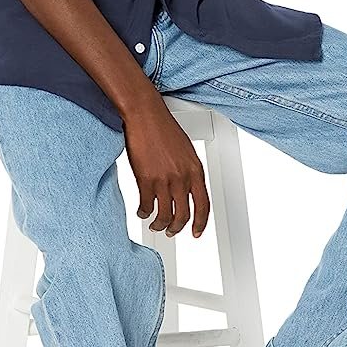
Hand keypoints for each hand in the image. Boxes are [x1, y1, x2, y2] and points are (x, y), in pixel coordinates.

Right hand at [123, 93, 210, 237]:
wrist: (145, 115)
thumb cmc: (162, 127)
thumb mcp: (185, 151)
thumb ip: (187, 171)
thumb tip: (185, 188)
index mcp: (195, 170)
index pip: (204, 205)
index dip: (201, 223)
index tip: (197, 232)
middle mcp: (182, 177)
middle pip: (184, 214)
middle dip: (177, 228)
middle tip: (172, 231)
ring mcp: (164, 179)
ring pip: (165, 215)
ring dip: (160, 224)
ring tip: (155, 225)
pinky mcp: (146, 179)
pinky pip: (146, 205)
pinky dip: (144, 212)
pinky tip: (142, 211)